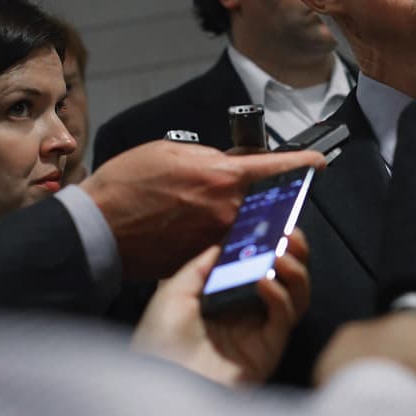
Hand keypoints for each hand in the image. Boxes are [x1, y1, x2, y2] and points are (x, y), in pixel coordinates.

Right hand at [80, 141, 324, 279]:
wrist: (97, 228)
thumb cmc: (127, 186)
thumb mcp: (173, 153)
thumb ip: (212, 158)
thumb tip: (234, 164)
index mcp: (223, 180)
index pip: (277, 169)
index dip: (302, 163)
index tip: (318, 162)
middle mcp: (227, 214)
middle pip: (268, 204)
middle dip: (269, 197)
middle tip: (259, 191)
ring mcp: (217, 242)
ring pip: (247, 229)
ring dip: (244, 220)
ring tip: (221, 212)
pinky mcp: (202, 262)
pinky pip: (225, 249)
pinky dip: (221, 240)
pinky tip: (202, 232)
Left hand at [131, 231, 310, 385]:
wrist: (154, 384)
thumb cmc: (157, 343)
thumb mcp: (173, 290)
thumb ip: (202, 264)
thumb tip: (225, 240)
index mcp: (226, 297)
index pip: (259, 263)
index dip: (270, 241)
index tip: (275, 219)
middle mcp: (247, 313)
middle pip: (286, 277)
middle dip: (294, 253)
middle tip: (291, 233)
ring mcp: (260, 333)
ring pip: (296, 297)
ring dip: (295, 271)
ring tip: (282, 254)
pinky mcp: (267, 351)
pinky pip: (285, 318)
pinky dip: (280, 296)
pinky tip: (264, 282)